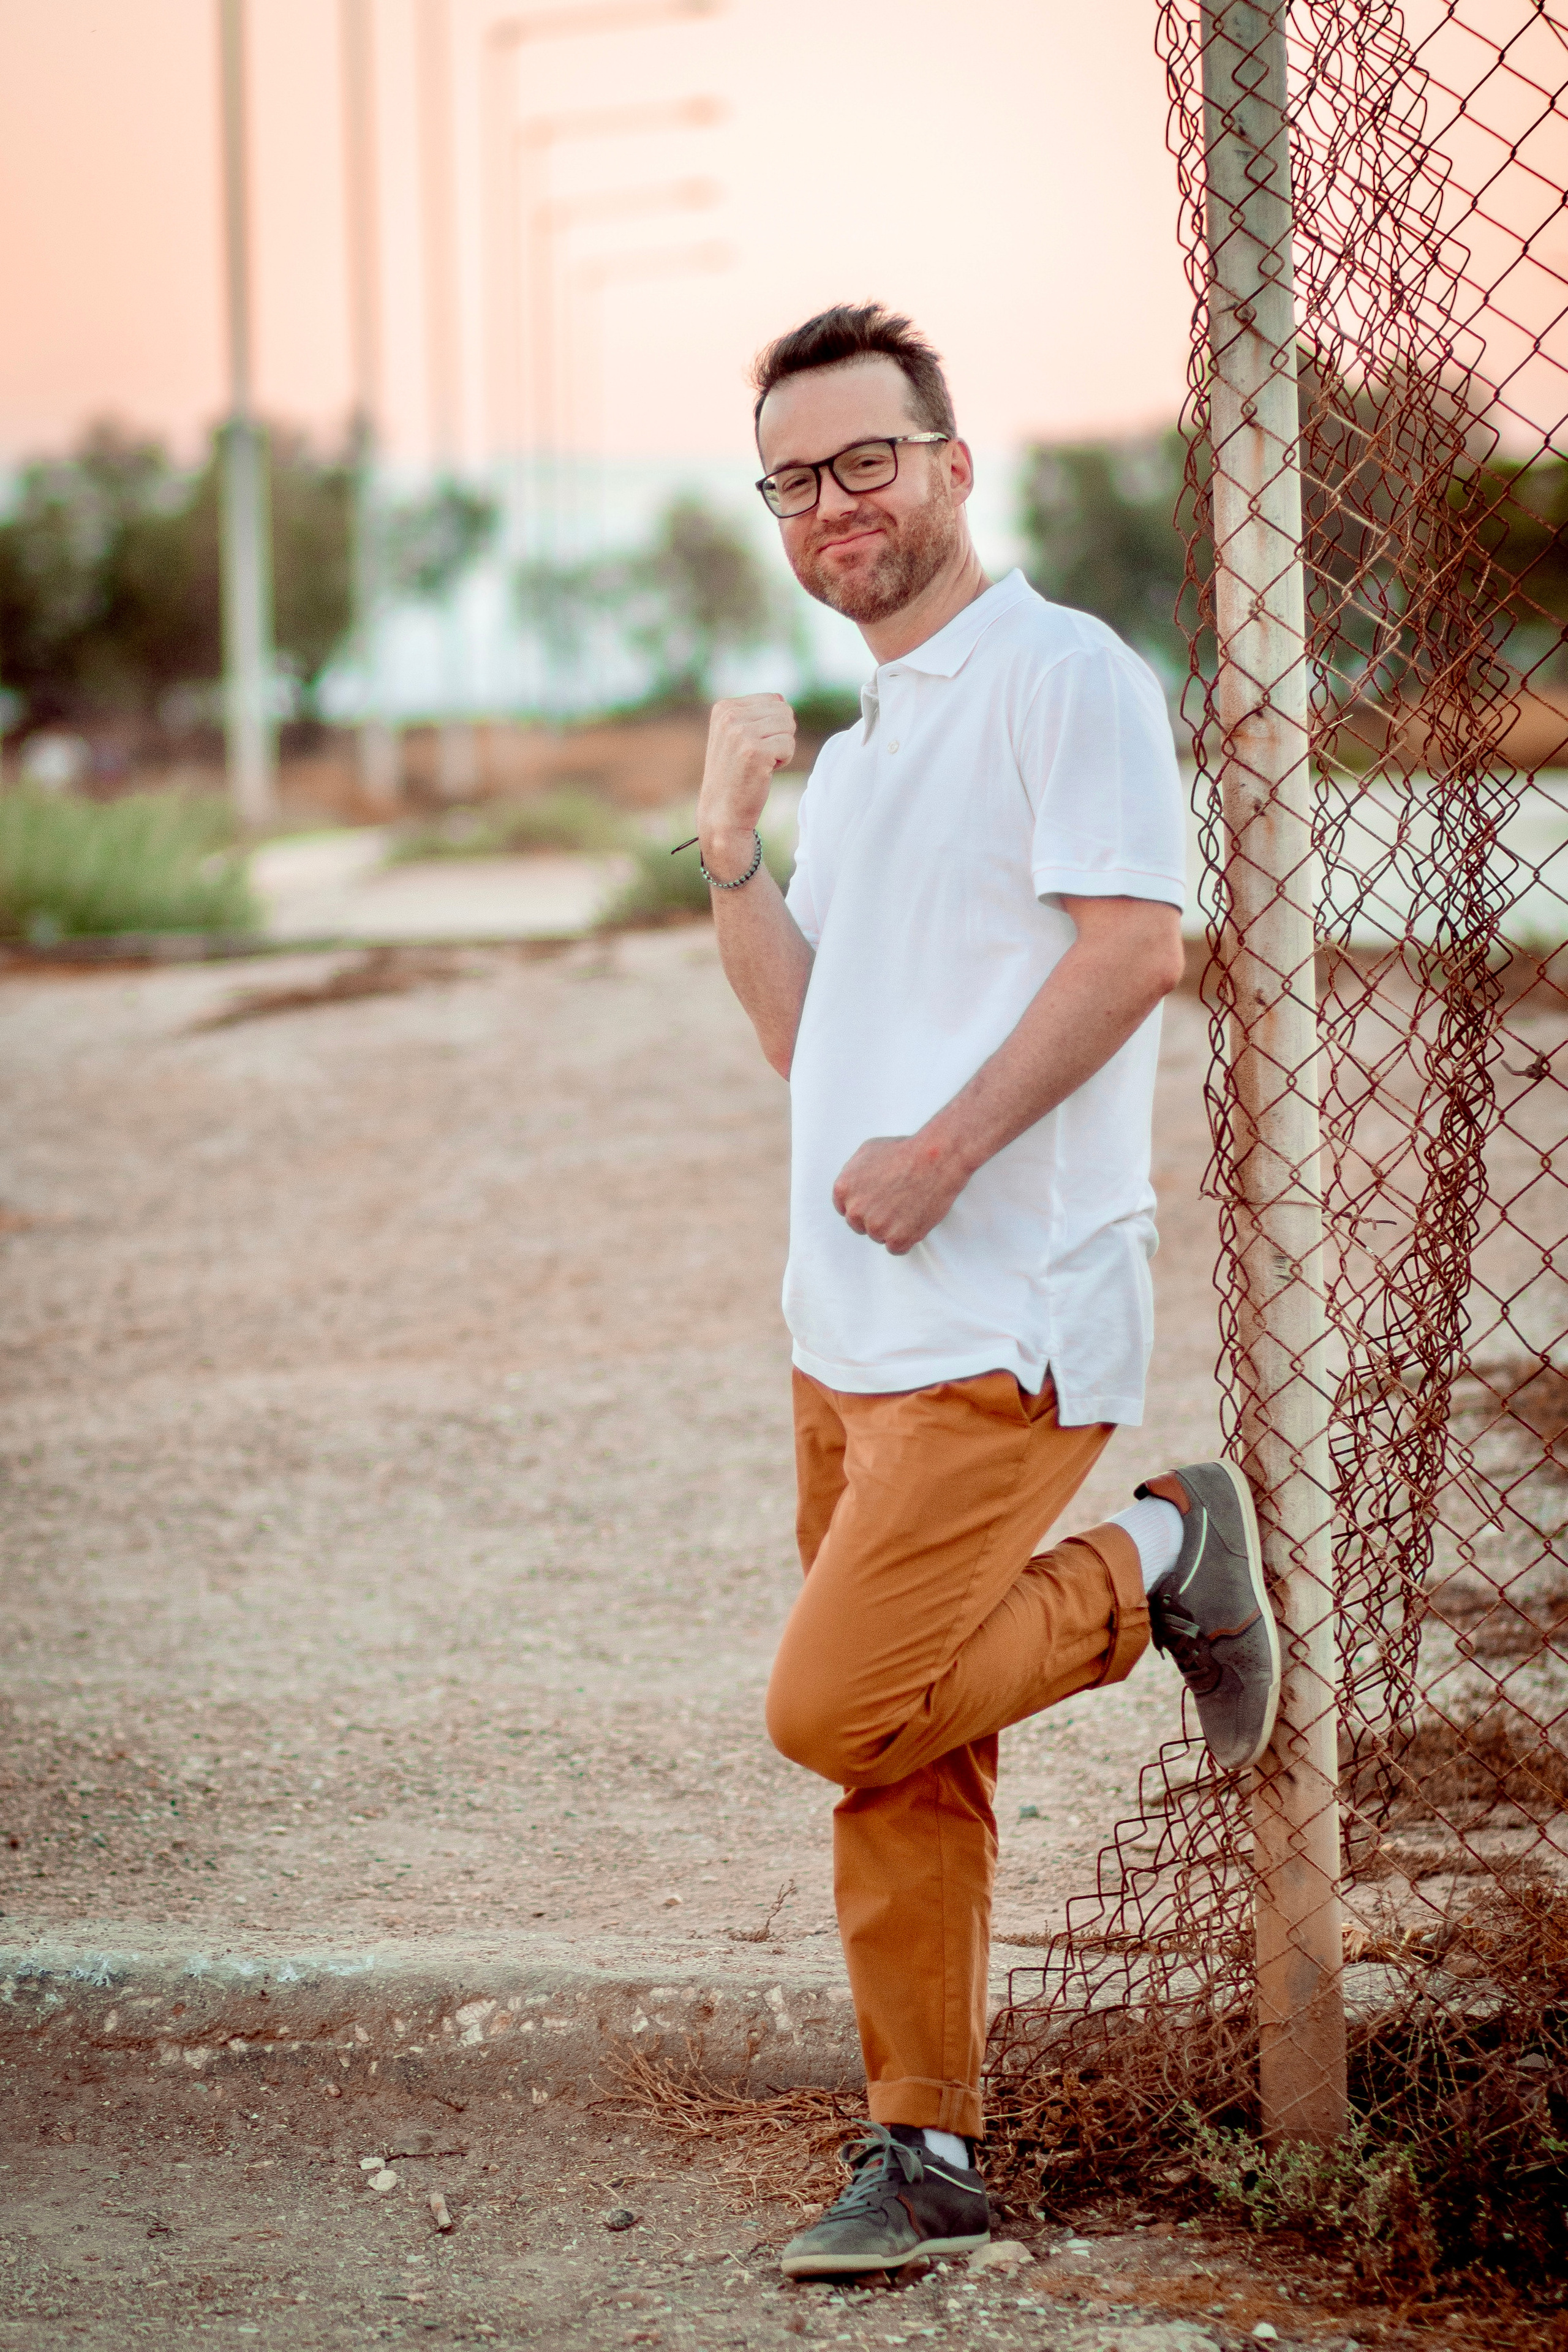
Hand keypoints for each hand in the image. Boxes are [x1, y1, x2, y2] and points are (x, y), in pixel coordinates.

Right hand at [697, 695, 794, 873]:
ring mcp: (740, 733)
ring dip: (781, 749)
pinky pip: (789, 745)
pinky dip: (783, 761)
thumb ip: (755, 714)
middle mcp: (729, 716)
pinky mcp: (754, 751)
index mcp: (723, 708)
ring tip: (759, 764)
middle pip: (784, 711)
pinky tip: (763, 773)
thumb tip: (783, 699)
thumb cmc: (735, 776)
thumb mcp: (736, 737)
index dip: (771, 727)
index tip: (750, 747)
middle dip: (779, 736)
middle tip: (757, 758)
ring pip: (789, 727)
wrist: (722, 813)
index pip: (774, 700)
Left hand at [832, 1132, 971, 1255]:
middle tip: (894, 1204)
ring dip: (891, 1228)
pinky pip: (896, 1249)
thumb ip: (853, 1172)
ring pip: (878, 1237)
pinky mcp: (898, 1239)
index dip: (863, 1206)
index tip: (875, 1203)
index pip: (845, 1209)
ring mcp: (876, 1227)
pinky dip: (905, 1239)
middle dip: (875, 1217)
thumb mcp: (867, 1151)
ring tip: (908, 1207)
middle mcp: (856, 1210)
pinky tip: (913, 1222)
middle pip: (860, 1225)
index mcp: (844, 1189)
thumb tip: (854, 1186)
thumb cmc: (905, 1152)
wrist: (935, 1160)